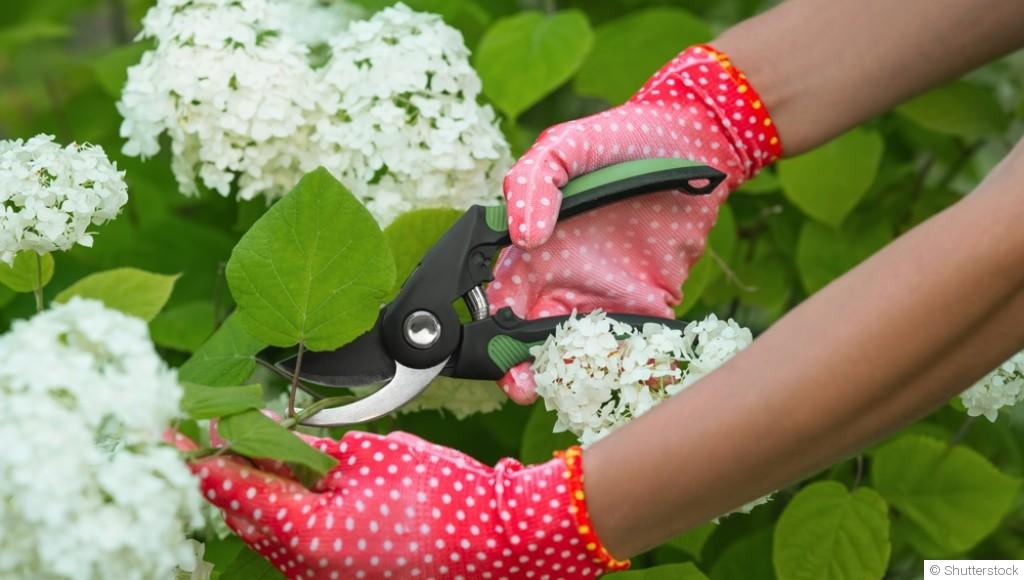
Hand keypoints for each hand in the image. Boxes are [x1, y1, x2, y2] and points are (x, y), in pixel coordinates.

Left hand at [176, 429, 623, 578]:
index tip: (175, 433)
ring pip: (267, 534)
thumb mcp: (374, 457)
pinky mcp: (343, 575)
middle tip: (202, 436)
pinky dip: (283, 513)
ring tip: (243, 452)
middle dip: (224, 474)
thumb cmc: (444, 496)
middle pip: (244, 516)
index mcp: (309, 535)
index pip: (238, 490)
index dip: (204, 457)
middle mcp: (307, 568)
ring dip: (253, 493)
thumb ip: (314, 452)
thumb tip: (275, 439)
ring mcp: (325, 577)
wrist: (498, 540)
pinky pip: (295, 546)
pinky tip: (288, 483)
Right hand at [487, 45, 781, 402]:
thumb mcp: (561, 148)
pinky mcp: (648, 305)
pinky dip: (627, 366)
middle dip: (524, 370)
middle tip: (527, 387)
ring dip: (571, 374)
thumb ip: (530, 186)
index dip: (491, 334)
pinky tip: (624, 374)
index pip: (498, 304)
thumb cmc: (617, 140)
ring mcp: (604, 296)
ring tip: (570, 385)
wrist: (693, 141)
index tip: (495, 354)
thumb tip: (523, 238)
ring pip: (578, 352)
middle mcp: (560, 282)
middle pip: (531, 341)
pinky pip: (632, 346)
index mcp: (529, 252)